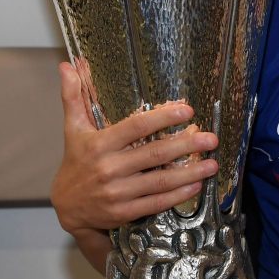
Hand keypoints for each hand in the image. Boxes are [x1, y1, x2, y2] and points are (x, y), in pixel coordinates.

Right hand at [50, 62, 218, 234]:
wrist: (66, 207)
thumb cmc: (76, 162)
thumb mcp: (73, 129)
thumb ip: (72, 97)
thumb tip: (66, 65)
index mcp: (99, 144)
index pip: (136, 127)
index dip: (163, 118)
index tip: (188, 111)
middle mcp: (108, 168)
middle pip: (154, 154)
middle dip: (186, 145)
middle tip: (211, 138)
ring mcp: (117, 192)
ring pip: (160, 181)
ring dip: (190, 173)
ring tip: (212, 164)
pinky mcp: (124, 212)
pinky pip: (156, 202)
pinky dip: (178, 195)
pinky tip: (196, 185)